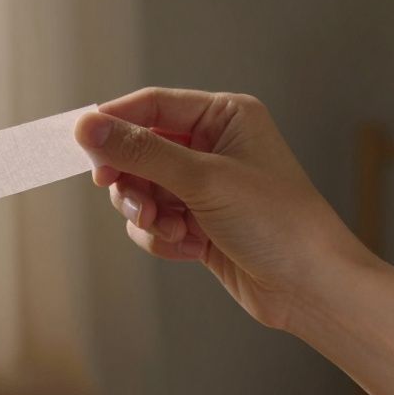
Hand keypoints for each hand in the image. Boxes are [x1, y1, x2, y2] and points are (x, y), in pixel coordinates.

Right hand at [75, 87, 371, 332]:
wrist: (310, 288)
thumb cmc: (277, 223)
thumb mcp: (203, 179)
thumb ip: (140, 152)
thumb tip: (87, 128)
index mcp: (225, 116)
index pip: (152, 106)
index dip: (115, 124)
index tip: (83, 146)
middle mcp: (213, 145)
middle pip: (139, 150)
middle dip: (133, 182)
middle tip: (134, 202)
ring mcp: (204, 186)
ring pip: (141, 189)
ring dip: (148, 214)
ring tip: (171, 231)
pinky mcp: (197, 222)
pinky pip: (153, 221)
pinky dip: (162, 236)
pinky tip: (190, 248)